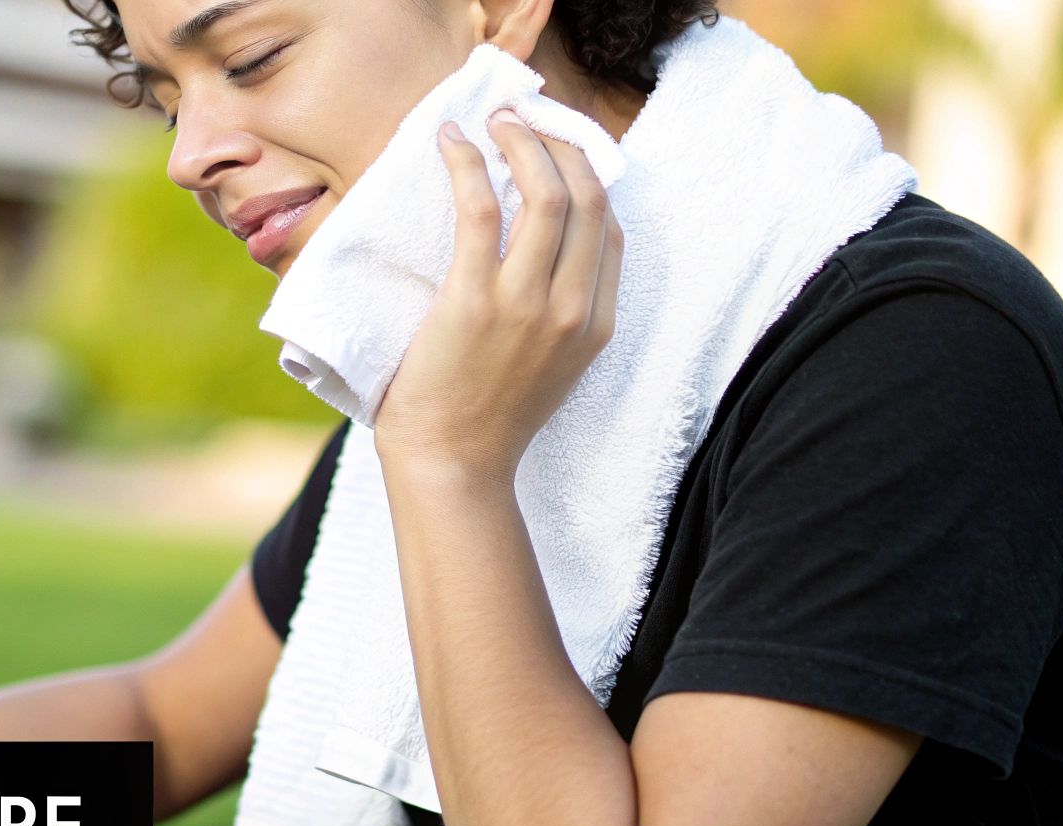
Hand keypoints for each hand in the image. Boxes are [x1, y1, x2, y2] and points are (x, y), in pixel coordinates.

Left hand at [373, 110, 623, 484]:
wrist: (453, 466)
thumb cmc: (487, 418)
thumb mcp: (551, 367)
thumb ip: (561, 315)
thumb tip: (541, 258)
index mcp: (596, 324)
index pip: (609, 229)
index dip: (588, 176)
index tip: (559, 151)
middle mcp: (573, 308)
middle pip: (588, 198)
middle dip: (560, 143)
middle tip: (522, 121)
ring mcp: (527, 304)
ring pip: (547, 195)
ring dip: (521, 142)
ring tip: (493, 122)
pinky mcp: (474, 300)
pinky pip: (481, 210)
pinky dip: (468, 165)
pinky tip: (453, 143)